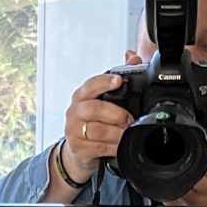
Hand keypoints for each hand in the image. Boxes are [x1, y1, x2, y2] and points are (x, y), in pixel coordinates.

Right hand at [59, 67, 133, 187]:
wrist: (78, 150)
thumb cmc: (92, 121)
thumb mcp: (104, 100)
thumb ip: (118, 78)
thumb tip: (133, 56)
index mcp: (82, 95)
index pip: (91, 85)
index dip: (105, 82)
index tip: (119, 80)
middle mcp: (75, 111)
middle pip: (95, 109)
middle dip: (116, 114)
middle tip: (130, 119)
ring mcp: (73, 130)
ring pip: (97, 130)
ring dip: (116, 132)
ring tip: (126, 133)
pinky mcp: (77, 147)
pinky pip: (98, 147)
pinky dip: (112, 146)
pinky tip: (119, 145)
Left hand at [167, 119, 206, 206]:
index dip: (199, 155)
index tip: (194, 148)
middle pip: (190, 174)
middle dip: (185, 164)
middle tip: (183, 157)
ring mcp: (193, 201)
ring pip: (177, 184)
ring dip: (175, 174)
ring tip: (178, 167)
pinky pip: (169, 195)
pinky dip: (168, 185)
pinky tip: (173, 180)